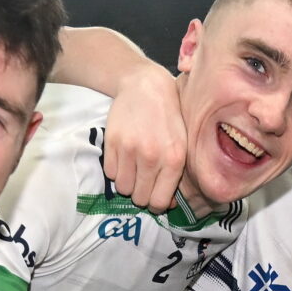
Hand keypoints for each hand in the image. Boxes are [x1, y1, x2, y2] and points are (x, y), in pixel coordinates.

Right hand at [101, 63, 186, 211]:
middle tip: (143, 181)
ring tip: (134, 168)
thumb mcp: (181, 144)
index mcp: (174, 160)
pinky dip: (116, 170)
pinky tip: (124, 157)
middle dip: (141, 194)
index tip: (154, 196)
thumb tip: (166, 204)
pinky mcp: (112, 142)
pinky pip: (110, 173)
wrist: (145, 87)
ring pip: (123, 188)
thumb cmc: (168, 118)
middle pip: (139, 198)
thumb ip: (175, 175)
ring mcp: (130, 150)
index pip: (159, 202)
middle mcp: (152, 157)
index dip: (156, 204)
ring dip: (127, 182)